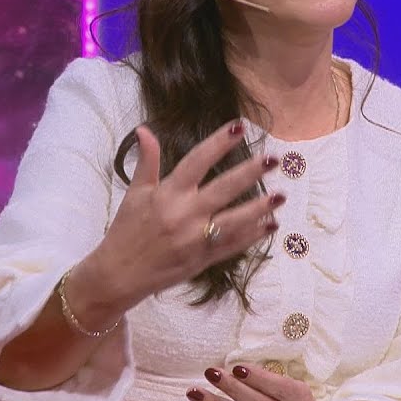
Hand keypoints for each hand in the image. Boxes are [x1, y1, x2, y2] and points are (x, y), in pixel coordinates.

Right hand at [83, 122, 283, 311]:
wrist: (119, 275)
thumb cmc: (127, 230)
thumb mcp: (135, 194)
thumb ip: (146, 162)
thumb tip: (145, 129)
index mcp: (168, 194)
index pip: (197, 161)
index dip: (218, 142)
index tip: (239, 126)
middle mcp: (184, 214)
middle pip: (223, 189)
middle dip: (249, 173)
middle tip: (273, 159)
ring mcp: (196, 239)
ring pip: (234, 220)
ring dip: (259, 208)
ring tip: (281, 195)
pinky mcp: (203, 260)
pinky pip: (233, 245)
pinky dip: (253, 236)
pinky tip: (271, 224)